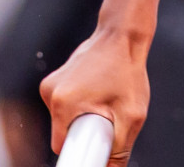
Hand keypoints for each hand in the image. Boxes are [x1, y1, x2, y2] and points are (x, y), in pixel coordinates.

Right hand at [39, 28, 149, 165]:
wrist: (123, 34)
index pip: (62, 146)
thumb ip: (119, 148)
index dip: (80, 150)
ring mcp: (51, 84)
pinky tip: (99, 87)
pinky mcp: (55, 78)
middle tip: (109, 116)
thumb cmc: (129, 71)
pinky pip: (66, 103)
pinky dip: (81, 102)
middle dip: (86, 130)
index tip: (94, 145)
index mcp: (63, 104)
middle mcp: (51, 94)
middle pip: (64, 131)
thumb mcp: (132, 114)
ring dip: (84, 115)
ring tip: (106, 96)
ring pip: (65, 117)